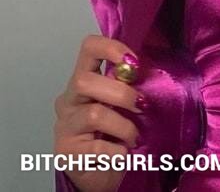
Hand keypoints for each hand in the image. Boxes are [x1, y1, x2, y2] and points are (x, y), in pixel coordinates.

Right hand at [53, 34, 143, 191]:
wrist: (108, 174)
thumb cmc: (120, 133)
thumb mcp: (127, 103)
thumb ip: (132, 85)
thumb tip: (152, 72)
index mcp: (86, 80)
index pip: (88, 48)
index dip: (111, 48)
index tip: (134, 62)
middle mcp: (69, 99)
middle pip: (84, 80)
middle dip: (122, 93)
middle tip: (142, 106)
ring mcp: (64, 126)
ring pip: (94, 113)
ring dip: (124, 126)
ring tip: (135, 137)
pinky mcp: (66, 152)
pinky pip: (97, 146)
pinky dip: (118, 150)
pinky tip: (123, 153)